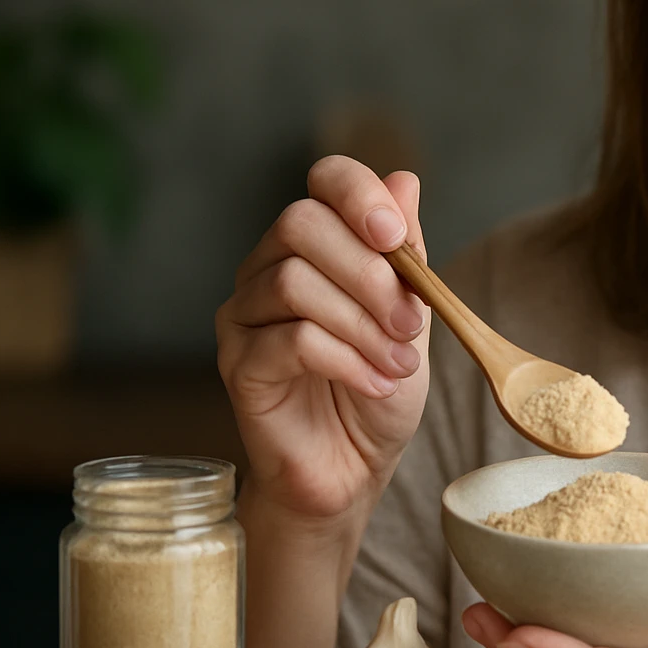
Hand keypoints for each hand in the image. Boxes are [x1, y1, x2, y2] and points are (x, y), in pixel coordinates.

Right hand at [216, 155, 430, 526]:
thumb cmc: (380, 386)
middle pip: (301, 224)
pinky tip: (373, 383)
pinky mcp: (238, 364)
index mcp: (316, 245)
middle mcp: (268, 268)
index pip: (324, 181)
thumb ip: (404, 252)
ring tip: (398, 365)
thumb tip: (404, 180)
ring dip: (362, 326)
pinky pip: (289, 339)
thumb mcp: (410, 315)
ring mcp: (244, 315)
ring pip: (293, 283)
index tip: (396, 238)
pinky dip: (345, 360)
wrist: (353, 466)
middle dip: (368, 273)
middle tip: (408, 324)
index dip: (359, 195)